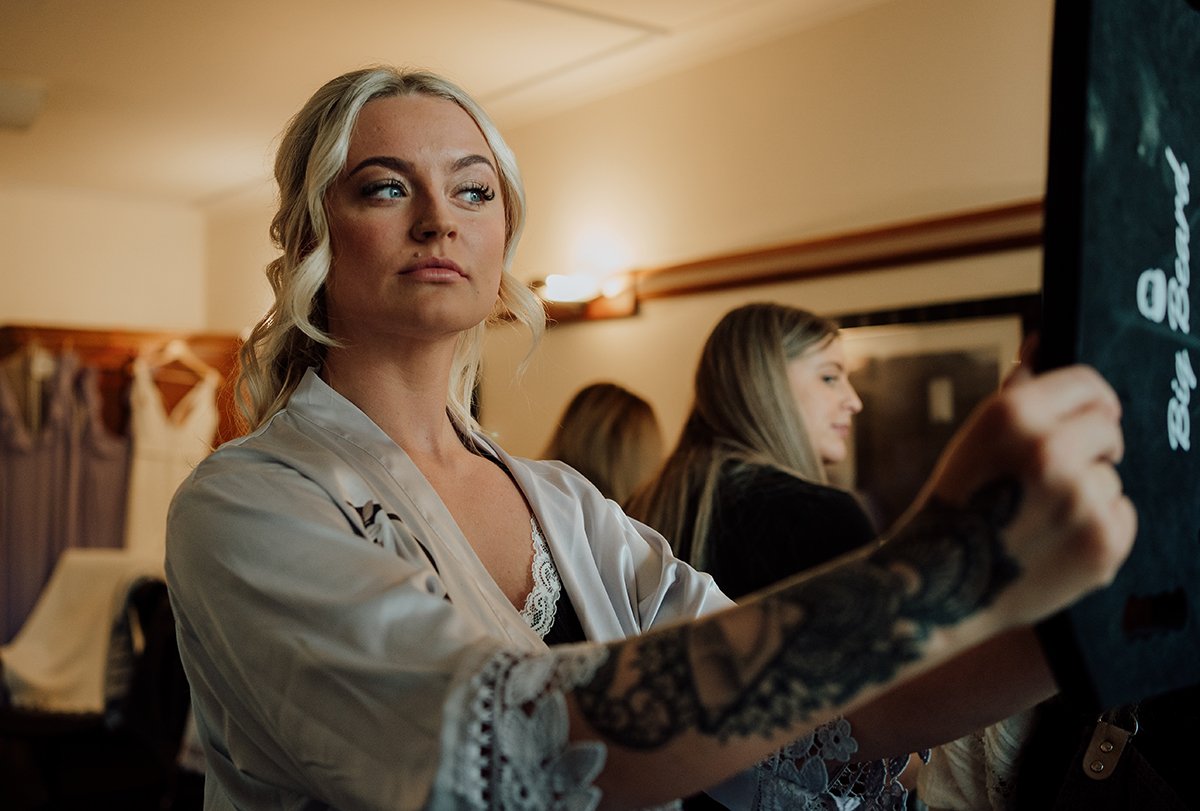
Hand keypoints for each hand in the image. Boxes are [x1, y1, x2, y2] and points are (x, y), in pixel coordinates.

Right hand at [923, 357, 1135, 626]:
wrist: (936, 586)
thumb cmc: (956, 504)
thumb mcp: (977, 437)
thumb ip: (1018, 390)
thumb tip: (1042, 337)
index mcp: (1014, 414)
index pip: (1088, 384)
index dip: (1088, 403)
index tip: (1086, 418)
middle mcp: (1050, 451)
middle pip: (1108, 430)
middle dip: (1091, 449)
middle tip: (1052, 478)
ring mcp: (1081, 499)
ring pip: (1110, 478)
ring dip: (1087, 495)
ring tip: (1039, 518)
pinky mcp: (1103, 543)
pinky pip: (1122, 517)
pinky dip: (1097, 530)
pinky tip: (1055, 542)